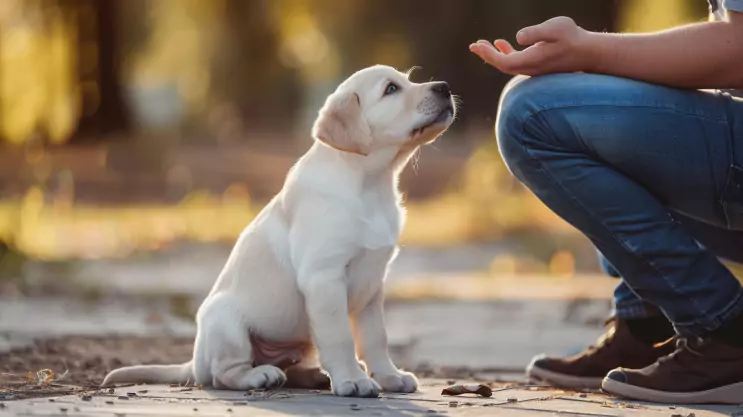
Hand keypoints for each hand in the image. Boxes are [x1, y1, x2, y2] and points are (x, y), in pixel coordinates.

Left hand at [469, 16, 593, 75]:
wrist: (589, 52)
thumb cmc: (574, 38)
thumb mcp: (556, 28)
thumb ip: (536, 32)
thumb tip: (519, 37)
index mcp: (531, 61)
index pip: (503, 62)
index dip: (488, 55)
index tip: (477, 45)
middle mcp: (530, 68)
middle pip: (502, 65)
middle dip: (486, 56)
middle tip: (473, 46)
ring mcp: (534, 68)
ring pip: (508, 63)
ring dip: (494, 54)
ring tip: (481, 45)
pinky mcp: (538, 64)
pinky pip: (517, 61)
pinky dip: (507, 52)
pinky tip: (501, 43)